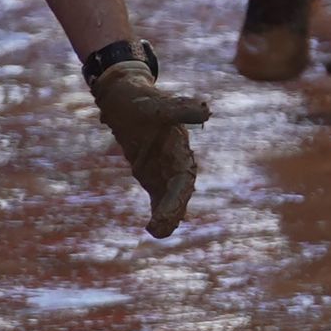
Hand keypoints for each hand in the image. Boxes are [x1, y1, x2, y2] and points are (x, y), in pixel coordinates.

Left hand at [88, 54, 207, 235]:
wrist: (125, 98)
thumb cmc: (139, 99)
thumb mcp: (155, 102)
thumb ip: (179, 108)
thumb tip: (205, 111)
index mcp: (179, 145)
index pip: (183, 176)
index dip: (177, 197)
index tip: (166, 215)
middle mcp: (175, 159)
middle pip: (179, 190)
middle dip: (173, 210)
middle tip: (159, 230)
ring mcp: (164, 166)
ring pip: (170, 195)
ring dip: (168, 214)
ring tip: (157, 232)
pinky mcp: (151, 171)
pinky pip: (158, 194)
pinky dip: (158, 210)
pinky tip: (154, 228)